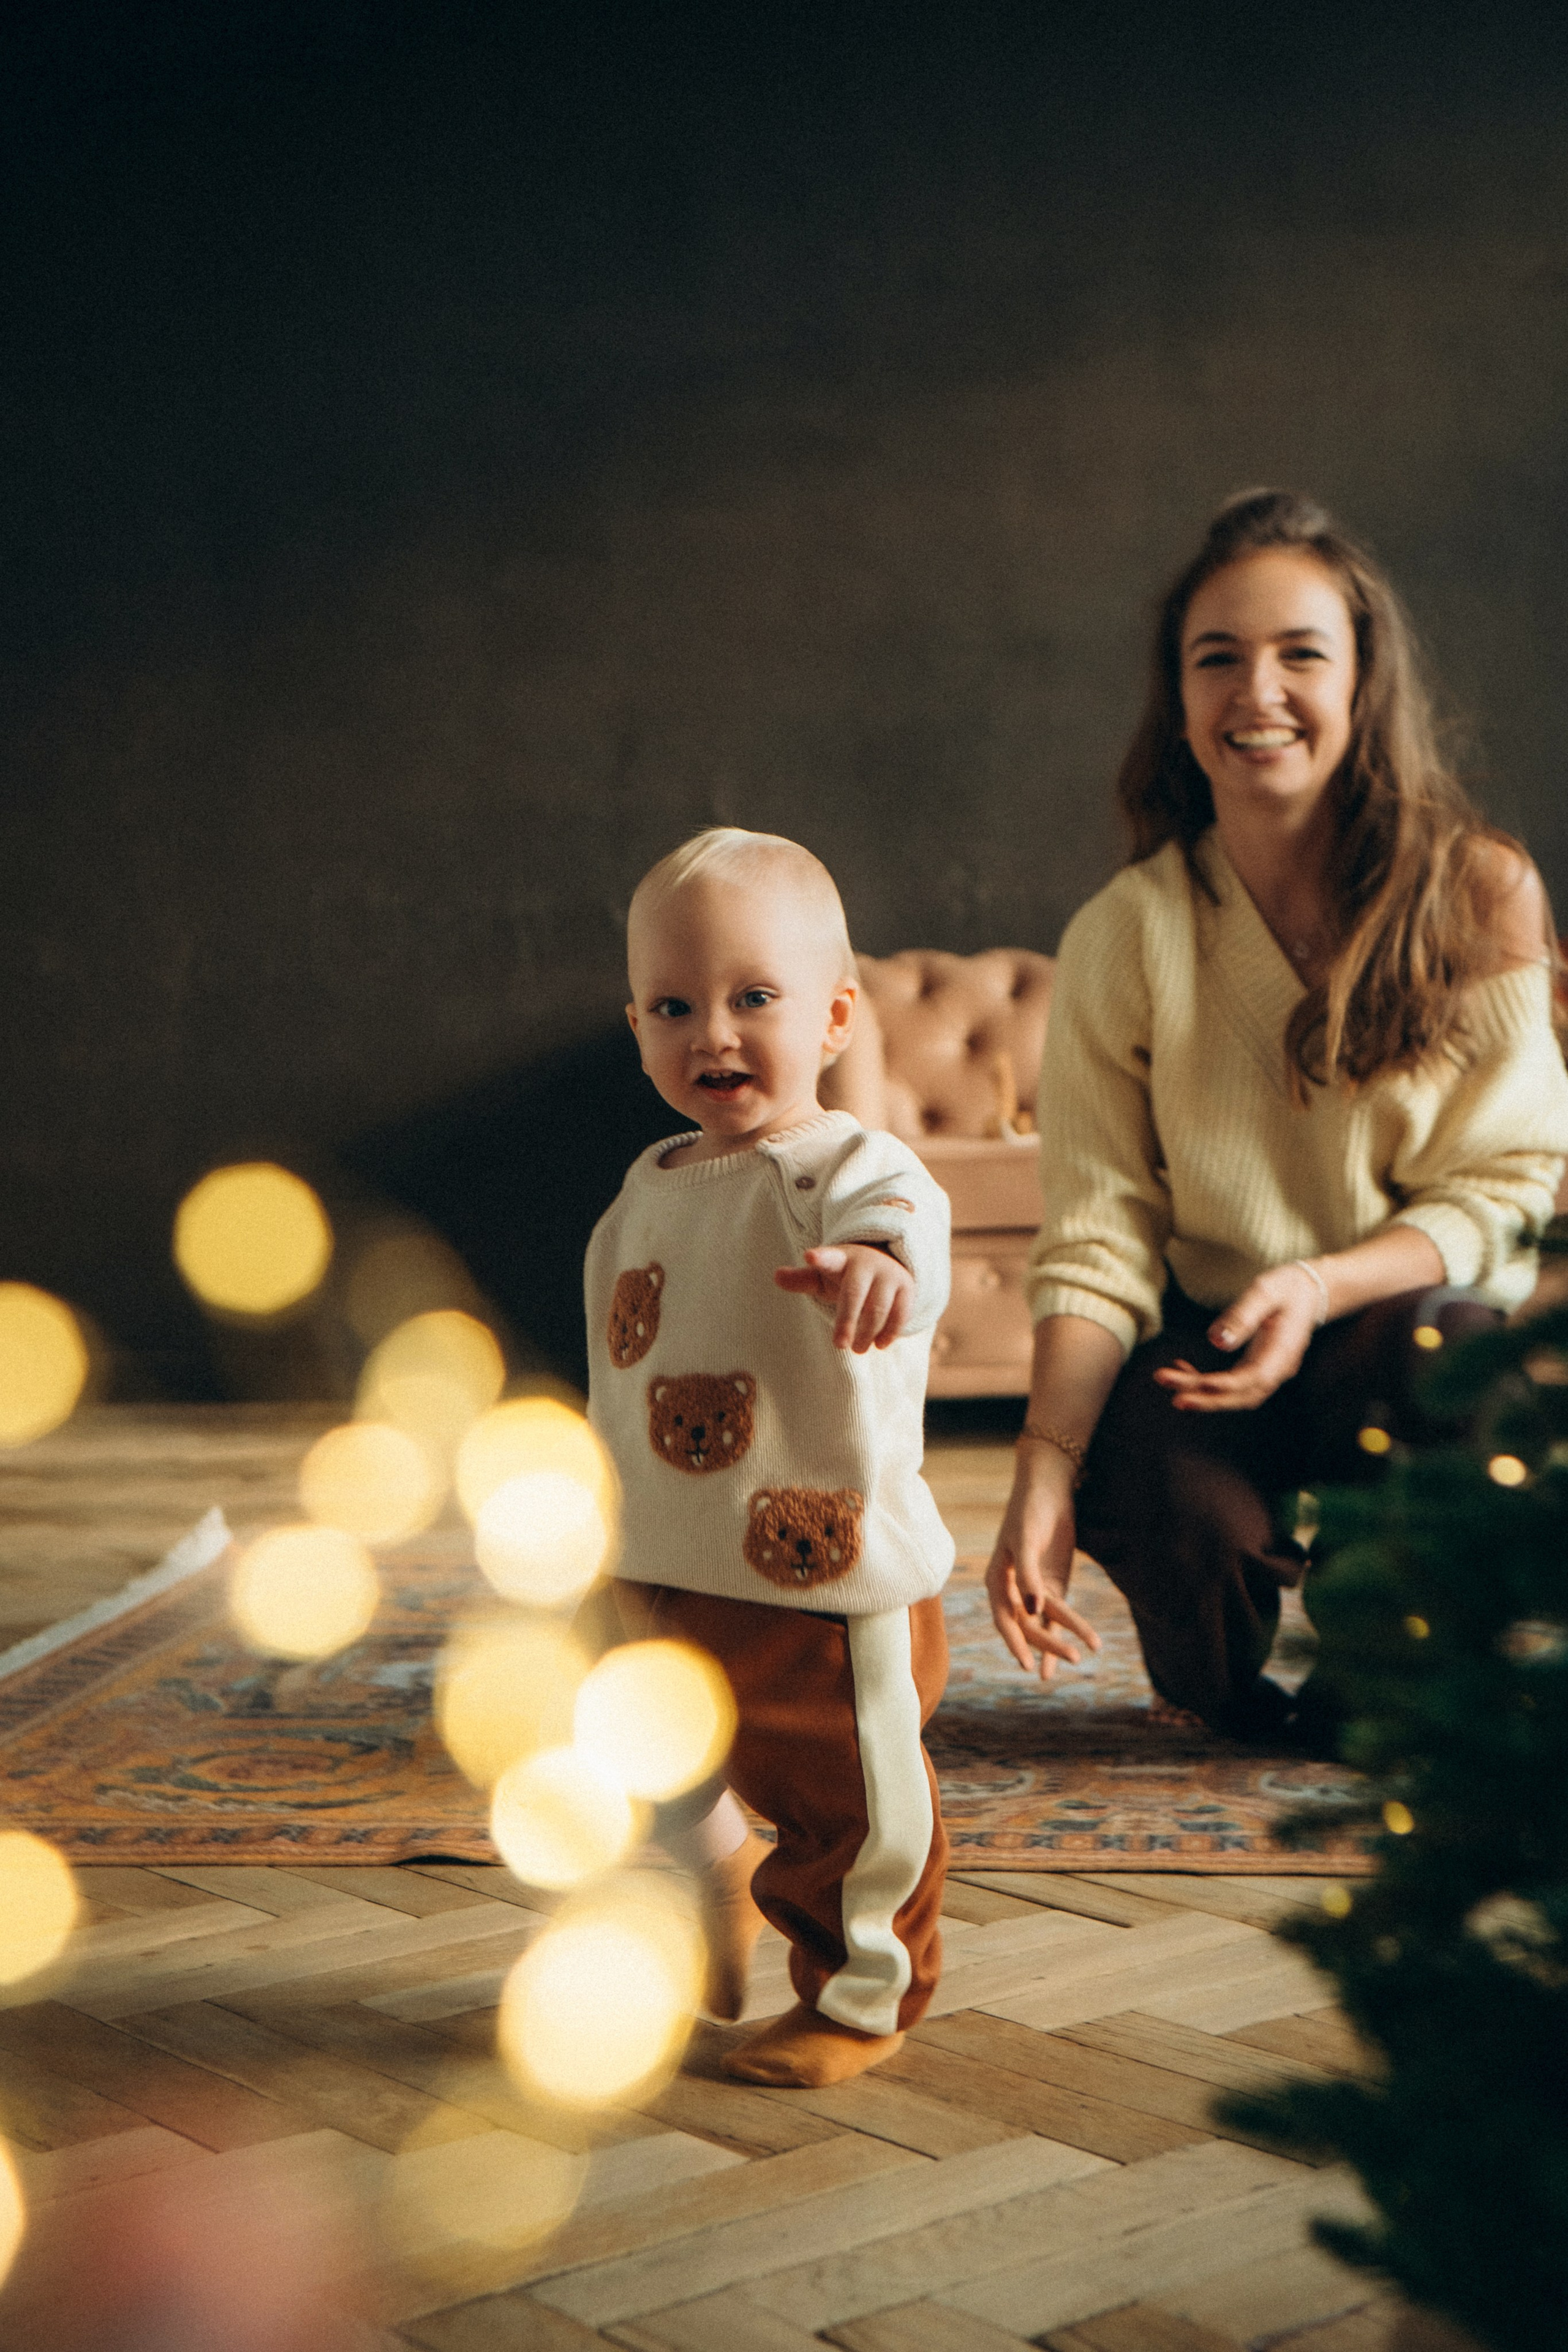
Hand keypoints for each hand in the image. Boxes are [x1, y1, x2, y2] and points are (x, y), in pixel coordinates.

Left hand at [774, 1243, 913, 1351]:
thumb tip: (776, 1276)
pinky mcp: (907, 1288)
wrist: (887, 1265)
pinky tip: (880, 1345)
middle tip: (839, 1346)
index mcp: (840, 1259)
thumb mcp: (823, 1276)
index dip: (820, 1258)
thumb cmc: (847, 1275)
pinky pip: (900, 1313)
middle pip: (854, 1293)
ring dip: (867, 1333)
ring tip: (857, 1349)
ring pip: (878, 1308)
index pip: (829, 1258)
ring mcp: (889, 1275)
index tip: (809, 1255)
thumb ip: (802, 1279)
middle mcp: (866, 1264)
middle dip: (846, 1321)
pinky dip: (890, 1332)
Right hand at [984, 1448, 1101, 1681]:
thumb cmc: (1029, 1511)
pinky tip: (1082, 1647)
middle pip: (1028, 1625)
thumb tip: (1034, 1611)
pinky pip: (1059, 1614)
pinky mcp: (1054, 1585)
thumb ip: (1029, 1575)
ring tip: (1081, 1658)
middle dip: (1048, 1644)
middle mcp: (1012, 1590)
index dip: (1015, 1643)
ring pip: (1045, 1623)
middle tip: (1074, 1658)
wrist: (1048, 1489)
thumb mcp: (1026, 1540)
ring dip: (1061, 1640)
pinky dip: (1069, 1630)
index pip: (1004, 1619)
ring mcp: (1034, 1589)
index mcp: (996, 1580)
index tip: (1028, 1664)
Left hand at [1153, 1261, 1322, 1411]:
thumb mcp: (1265, 1291)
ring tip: (1169, 1380)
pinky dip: (1207, 1383)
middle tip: (1172, 1395)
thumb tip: (1217, 1341)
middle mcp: (1279, 1369)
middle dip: (1206, 1398)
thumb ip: (1242, 1315)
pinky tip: (1183, 1369)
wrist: (1310, 1291)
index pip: (1254, 1378)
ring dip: (1203, 1393)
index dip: (1225, 1386)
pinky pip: (1233, 1384)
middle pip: (1242, 1395)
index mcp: (1283, 1351)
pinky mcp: (1258, 1368)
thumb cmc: (1287, 1287)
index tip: (1196, 1385)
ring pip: (1236, 1394)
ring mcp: (1270, 1371)